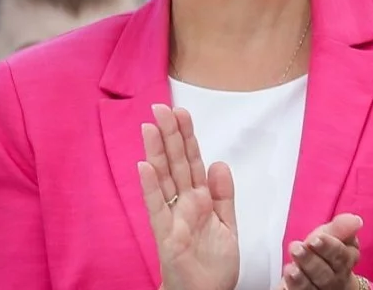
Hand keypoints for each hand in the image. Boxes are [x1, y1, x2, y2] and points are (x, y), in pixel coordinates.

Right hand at [139, 104, 238, 289]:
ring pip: (164, 179)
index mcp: (200, 200)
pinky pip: (158, 208)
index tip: (181, 112)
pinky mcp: (166, 236)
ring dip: (157, 152)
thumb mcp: (228, 225)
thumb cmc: (213, 266)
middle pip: (176, 164)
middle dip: (169, 136)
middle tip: (161, 107)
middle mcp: (183, 204)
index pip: (192, 162)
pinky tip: (144, 166)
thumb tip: (218, 163)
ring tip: (149, 127)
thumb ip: (224, 195)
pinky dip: (151, 187)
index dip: (187, 138)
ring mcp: (173, 218)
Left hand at [277, 214, 362, 289]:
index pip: (342, 256)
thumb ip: (341, 228)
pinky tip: (288, 277)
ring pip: (313, 287)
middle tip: (297, 249)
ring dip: (301, 278)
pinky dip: (295, 286)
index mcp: (346, 261)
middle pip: (326, 275)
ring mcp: (322, 289)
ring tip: (290, 268)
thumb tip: (356, 220)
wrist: (322, 278)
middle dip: (311, 261)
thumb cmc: (327, 253)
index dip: (328, 247)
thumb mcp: (332, 236)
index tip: (314, 239)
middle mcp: (336, 280)